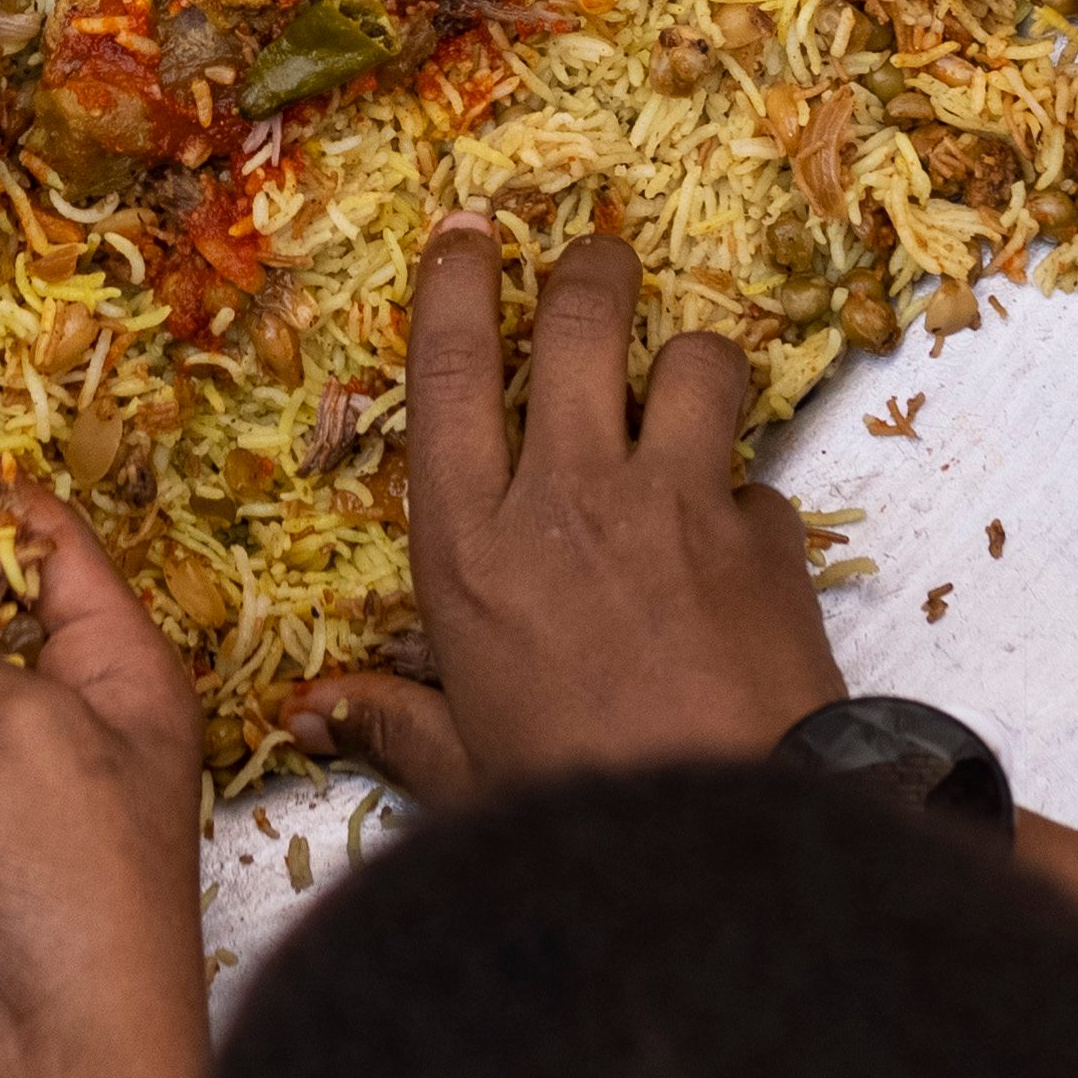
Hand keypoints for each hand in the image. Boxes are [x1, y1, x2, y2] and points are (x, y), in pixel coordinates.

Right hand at [295, 216, 833, 804]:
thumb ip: (395, 724)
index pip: (449, 373)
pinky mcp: (766, 536)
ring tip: (687, 391)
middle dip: (592, 272)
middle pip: (581, 324)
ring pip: (695, 363)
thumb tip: (310, 720)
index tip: (470, 231)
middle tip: (600, 261)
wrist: (719, 845)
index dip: (456, 285)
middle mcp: (570, 498)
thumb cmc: (572, 805)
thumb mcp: (466, 768)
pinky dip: (750, 503)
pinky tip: (740, 550)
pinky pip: (762, 481)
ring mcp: (677, 506)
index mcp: (472, 548)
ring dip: (692, 367)